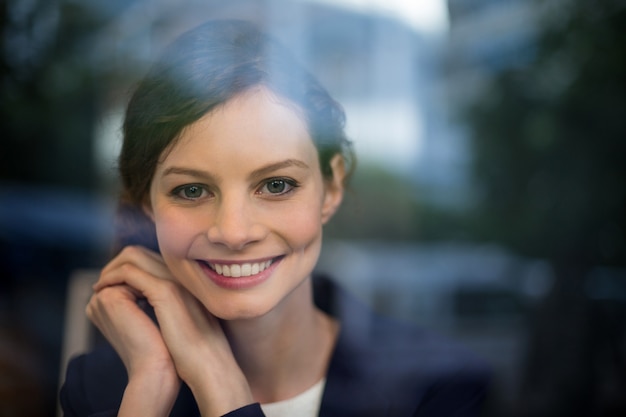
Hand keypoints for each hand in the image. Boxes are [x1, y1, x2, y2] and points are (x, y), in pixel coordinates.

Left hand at [91, 246, 252, 415]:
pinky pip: (130, 272)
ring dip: (111, 269)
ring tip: (100, 287)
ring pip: (132, 256)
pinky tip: (102, 292)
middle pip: (138, 252)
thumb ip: (170, 306)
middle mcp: (180, 273)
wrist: (209, 364)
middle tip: (102, 283)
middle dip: (115, 264)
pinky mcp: (166, 291)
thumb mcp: (183, 320)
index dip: (127, 267)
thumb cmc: (195, 350)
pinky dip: (112, 278)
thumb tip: (146, 306)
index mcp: (185, 278)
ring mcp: (174, 279)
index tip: (113, 284)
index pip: (149, 258)